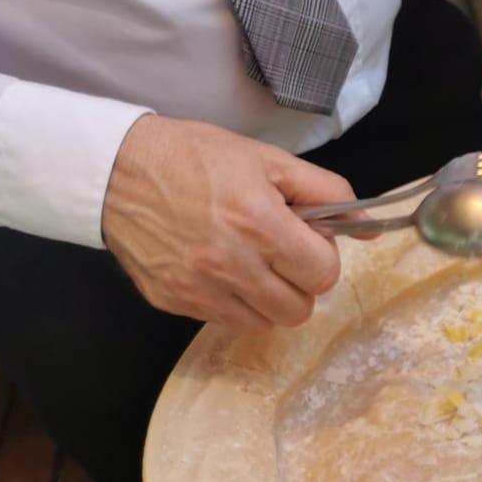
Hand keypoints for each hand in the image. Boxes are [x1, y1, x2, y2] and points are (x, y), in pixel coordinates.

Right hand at [102, 115, 357, 332]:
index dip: (322, 256)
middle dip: (300, 282)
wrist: (114, 170)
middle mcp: (229, 264)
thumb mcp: (267, 159)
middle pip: (299, 308)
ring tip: (254, 264)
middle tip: (282, 254)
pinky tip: (222, 270)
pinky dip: (234, 303)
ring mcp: (198, 288)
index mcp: (259, 223)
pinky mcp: (173, 301)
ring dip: (270, 299)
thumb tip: (368, 226)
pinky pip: (225, 320)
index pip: (322, 274)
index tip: (306, 239)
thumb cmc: (193, 157)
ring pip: (265, 324)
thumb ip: (326, 192)